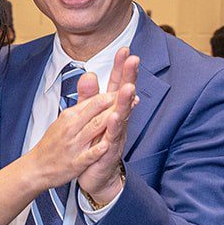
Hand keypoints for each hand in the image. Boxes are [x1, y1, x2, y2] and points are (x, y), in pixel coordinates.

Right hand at [26, 91, 116, 190]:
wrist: (37, 167)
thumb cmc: (52, 144)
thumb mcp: (64, 120)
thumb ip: (81, 105)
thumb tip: (93, 90)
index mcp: (70, 117)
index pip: (94, 102)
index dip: (112, 95)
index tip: (126, 89)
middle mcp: (72, 128)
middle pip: (95, 112)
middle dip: (113, 102)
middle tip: (129, 94)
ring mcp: (74, 145)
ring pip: (93, 129)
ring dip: (109, 121)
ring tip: (123, 113)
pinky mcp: (75, 163)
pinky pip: (87, 155)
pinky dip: (96, 150)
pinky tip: (106, 145)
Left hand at [77, 48, 139, 204]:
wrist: (96, 174)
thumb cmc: (95, 143)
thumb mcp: (90, 116)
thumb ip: (89, 96)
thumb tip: (90, 73)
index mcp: (112, 110)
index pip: (118, 85)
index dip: (122, 68)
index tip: (125, 50)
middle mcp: (118, 120)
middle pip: (125, 96)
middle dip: (129, 78)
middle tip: (134, 60)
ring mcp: (116, 135)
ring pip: (122, 116)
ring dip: (126, 102)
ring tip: (129, 89)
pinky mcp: (110, 150)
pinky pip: (112, 138)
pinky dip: (114, 129)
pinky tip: (114, 118)